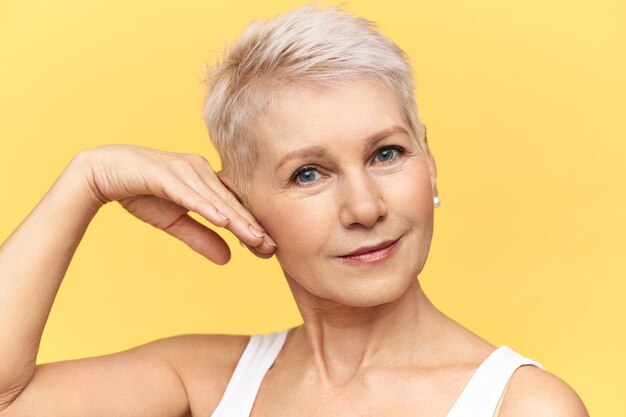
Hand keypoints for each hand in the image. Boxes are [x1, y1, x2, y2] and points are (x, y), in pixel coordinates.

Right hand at [76, 144, 274, 263]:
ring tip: (255, 238)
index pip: (233, 206)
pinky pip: (189, 193)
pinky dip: (206, 206)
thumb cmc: (141, 192)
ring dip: (235, 219)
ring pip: (215, 199)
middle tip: (272, 247)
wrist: (103, 172)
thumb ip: (200, 237)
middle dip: (251, 226)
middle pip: (230, 203)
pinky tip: (223, 220)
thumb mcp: (175, 221)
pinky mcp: (164, 174)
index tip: (270, 248)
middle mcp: (199, 171)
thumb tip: (228, 258)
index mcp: (205, 180)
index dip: (251, 226)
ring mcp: (183, 170)